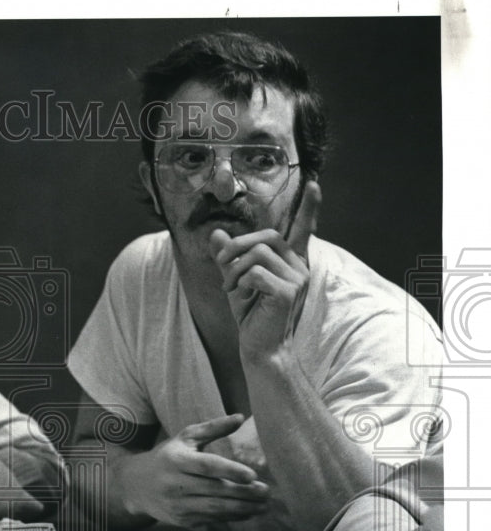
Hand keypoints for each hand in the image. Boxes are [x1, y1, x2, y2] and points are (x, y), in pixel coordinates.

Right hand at [118, 415, 270, 527]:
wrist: (136, 485)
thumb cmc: (167, 456)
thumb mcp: (185, 438)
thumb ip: (212, 428)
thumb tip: (240, 417)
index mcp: (176, 460)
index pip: (206, 466)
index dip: (230, 471)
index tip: (252, 475)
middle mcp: (174, 484)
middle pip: (215, 490)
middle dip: (243, 492)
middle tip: (266, 491)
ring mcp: (177, 504)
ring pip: (215, 509)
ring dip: (242, 508)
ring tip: (264, 505)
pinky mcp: (181, 520)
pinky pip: (211, 520)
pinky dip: (231, 517)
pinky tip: (248, 511)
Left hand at [209, 180, 320, 358]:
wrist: (259, 346)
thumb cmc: (250, 313)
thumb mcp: (234, 280)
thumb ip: (228, 257)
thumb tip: (216, 233)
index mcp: (290, 262)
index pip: (303, 230)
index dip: (310, 208)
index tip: (314, 184)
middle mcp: (299, 267)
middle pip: (267, 236)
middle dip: (237, 246)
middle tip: (221, 265)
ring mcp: (297, 279)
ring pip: (258, 253)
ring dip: (234, 269)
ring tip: (230, 288)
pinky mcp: (289, 291)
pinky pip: (256, 272)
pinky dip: (240, 282)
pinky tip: (241, 297)